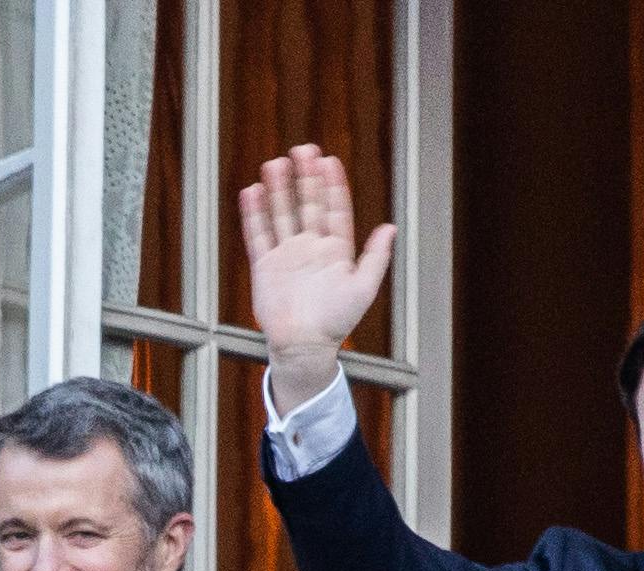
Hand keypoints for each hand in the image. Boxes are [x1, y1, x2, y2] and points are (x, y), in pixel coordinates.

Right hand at [237, 144, 396, 415]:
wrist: (304, 346)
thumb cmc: (336, 323)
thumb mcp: (364, 288)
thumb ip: (376, 257)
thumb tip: (391, 228)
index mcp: (335, 251)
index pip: (334, 210)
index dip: (332, 185)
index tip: (329, 161)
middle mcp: (310, 248)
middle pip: (307, 204)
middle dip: (305, 178)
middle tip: (303, 150)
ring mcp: (287, 255)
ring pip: (282, 214)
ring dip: (279, 189)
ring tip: (275, 164)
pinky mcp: (265, 266)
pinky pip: (258, 235)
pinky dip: (254, 214)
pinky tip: (253, 193)